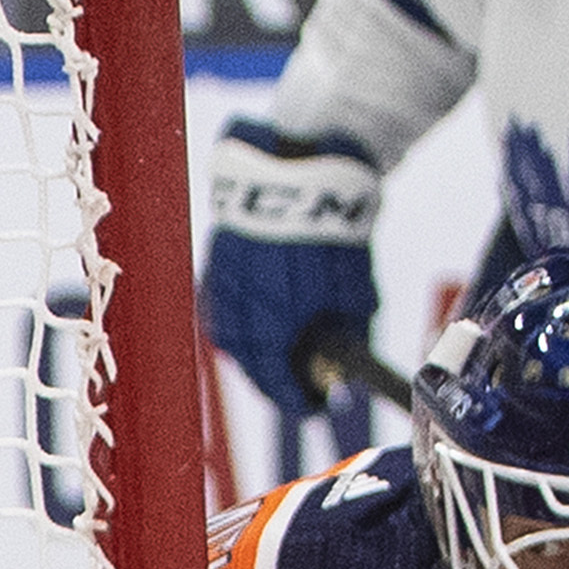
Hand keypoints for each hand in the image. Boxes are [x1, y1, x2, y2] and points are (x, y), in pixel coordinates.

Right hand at [199, 124, 387, 443]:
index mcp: (273, 327)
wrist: (297, 164)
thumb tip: (341, 369)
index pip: (279, 381)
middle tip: (301, 379)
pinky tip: (263, 310)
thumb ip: (347, 332)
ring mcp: (221, 288)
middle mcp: (239, 314)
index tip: (318, 404)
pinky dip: (245, 315)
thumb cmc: (332, 229)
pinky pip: (225, 305)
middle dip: (277, 375)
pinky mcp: (215, 261)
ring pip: (235, 335)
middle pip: (252, 363)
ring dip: (258, 346)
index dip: (301, 398)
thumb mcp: (354, 287)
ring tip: (284, 345)